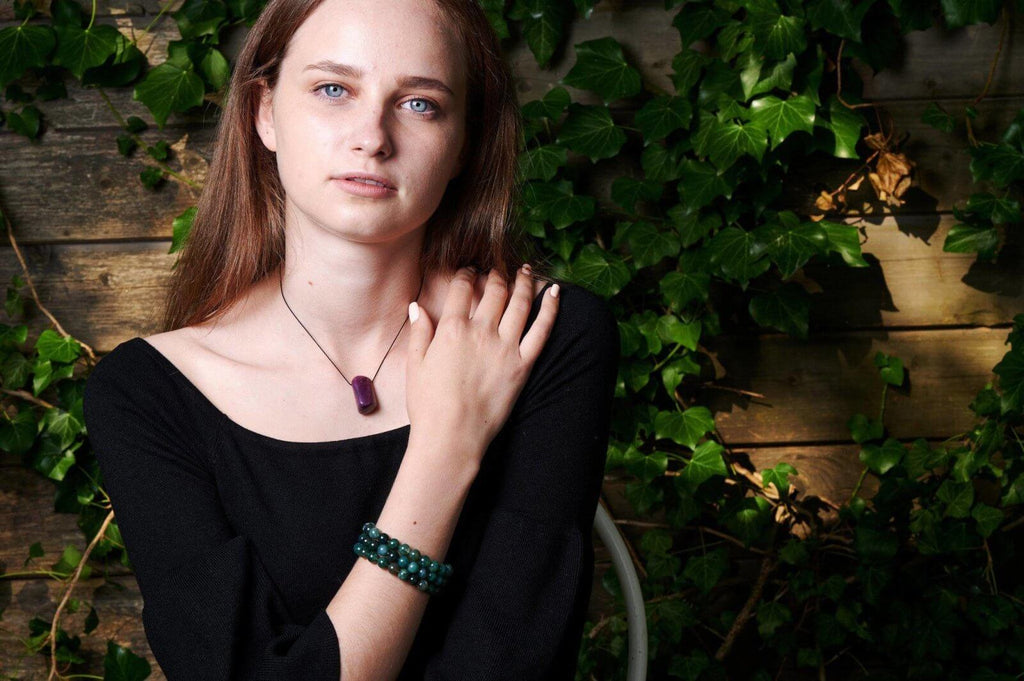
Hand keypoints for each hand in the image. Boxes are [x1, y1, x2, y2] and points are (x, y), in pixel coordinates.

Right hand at [405, 265, 559, 469]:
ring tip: (527, 271)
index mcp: (451, 329)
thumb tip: (417, 307)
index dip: (467, 274)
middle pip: (495, 290)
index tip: (470, 270)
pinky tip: (556, 293)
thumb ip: (420, 333)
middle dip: (497, 273)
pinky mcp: (523, 365)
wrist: (452, 437)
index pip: (463, 288)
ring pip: (520, 303)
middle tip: (499, 268)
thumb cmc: (428, 406)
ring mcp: (505, 347)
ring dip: (525, 282)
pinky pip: (542, 330)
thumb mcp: (415, 365)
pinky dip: (551, 308)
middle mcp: (480, 332)